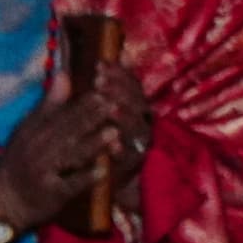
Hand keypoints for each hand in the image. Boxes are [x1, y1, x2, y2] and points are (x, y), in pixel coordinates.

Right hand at [0, 89, 130, 231]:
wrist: (4, 199)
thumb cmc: (22, 159)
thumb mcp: (30, 130)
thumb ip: (49, 105)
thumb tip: (64, 73)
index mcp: (33, 132)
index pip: (59, 115)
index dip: (81, 104)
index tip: (103, 91)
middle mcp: (35, 150)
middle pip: (65, 132)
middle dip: (90, 118)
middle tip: (114, 106)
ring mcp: (42, 173)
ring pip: (69, 156)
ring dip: (91, 144)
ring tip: (113, 132)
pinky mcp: (49, 194)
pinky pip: (69, 185)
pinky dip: (85, 178)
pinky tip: (103, 170)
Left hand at [91, 59, 154, 212]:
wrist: (109, 182)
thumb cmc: (104, 142)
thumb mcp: (101, 114)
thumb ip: (105, 89)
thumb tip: (109, 59)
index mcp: (134, 108)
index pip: (132, 84)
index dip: (119, 73)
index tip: (100, 64)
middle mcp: (142, 123)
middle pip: (139, 102)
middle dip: (120, 90)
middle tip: (100, 81)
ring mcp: (141, 144)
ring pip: (139, 127)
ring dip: (126, 116)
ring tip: (110, 107)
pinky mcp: (135, 166)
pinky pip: (133, 156)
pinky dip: (123, 150)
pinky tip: (114, 144)